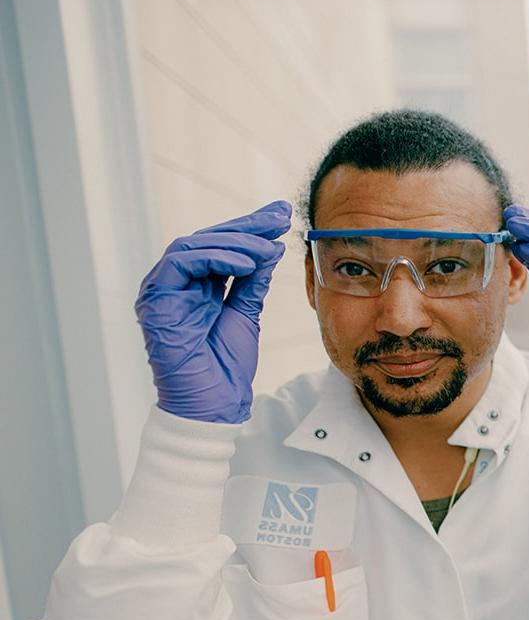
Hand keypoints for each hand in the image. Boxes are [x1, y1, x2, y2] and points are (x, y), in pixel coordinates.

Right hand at [134, 199, 291, 422]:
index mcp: (195, 286)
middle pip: (207, 240)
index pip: (221, 247)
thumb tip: (270, 247)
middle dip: (246, 226)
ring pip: (193, 245)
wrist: (214, 404)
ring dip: (235, 243)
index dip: (251, 229)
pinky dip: (215, 257)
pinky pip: (181, 262)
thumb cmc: (225, 367)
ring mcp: (161, 291)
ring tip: (268, 247)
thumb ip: (252, 281)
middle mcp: (175, 284)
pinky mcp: (154, 300)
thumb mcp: (246, 313)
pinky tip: (247, 263)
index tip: (281, 215)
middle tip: (279, 216)